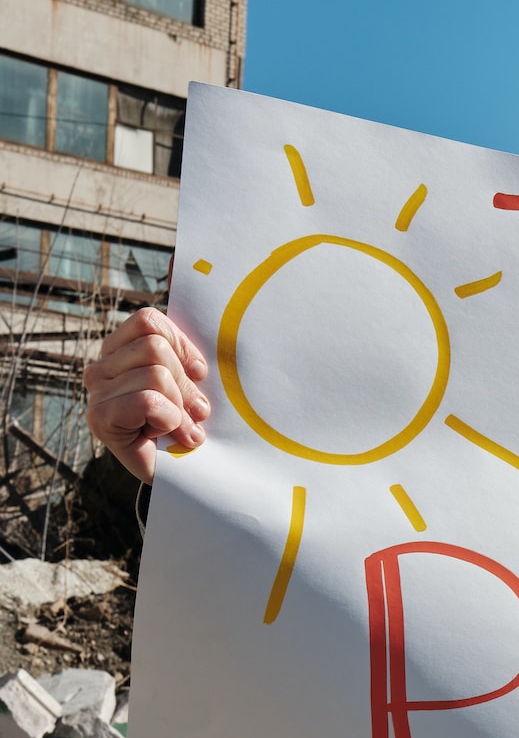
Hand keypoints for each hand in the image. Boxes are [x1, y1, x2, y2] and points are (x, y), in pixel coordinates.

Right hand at [83, 307, 211, 483]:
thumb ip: (188, 326)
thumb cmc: (197, 418)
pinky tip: (168, 435)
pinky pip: (147, 400)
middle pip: (155, 348)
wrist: (193, 473)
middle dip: (186, 385)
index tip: (200, 376)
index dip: (184, 349)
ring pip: (156, 374)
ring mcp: (97, 392)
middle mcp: (104, 366)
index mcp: (124, 348)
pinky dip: (169, 419)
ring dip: (181, 407)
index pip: (150, 321)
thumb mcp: (201, 371)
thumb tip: (177, 264)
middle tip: (194, 412)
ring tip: (181, 427)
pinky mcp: (99, 419)